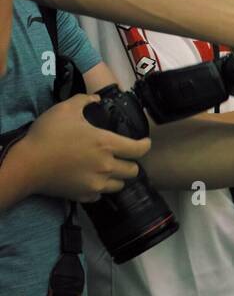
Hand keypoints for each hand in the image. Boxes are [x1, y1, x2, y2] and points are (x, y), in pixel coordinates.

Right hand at [16, 94, 150, 202]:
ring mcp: (96, 184)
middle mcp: (106, 166)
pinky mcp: (83, 195)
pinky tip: (92, 180)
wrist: (26, 164)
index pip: (139, 149)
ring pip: (119, 185)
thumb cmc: (47, 134)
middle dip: (131, 163)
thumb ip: (85, 101)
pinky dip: (100, 188)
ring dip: (118, 177)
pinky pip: (100, 195)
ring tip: (109, 169)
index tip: (144, 142)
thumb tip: (97, 100)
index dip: (145, 145)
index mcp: (106, 144)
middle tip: (123, 157)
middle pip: (133, 170)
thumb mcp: (65, 109)